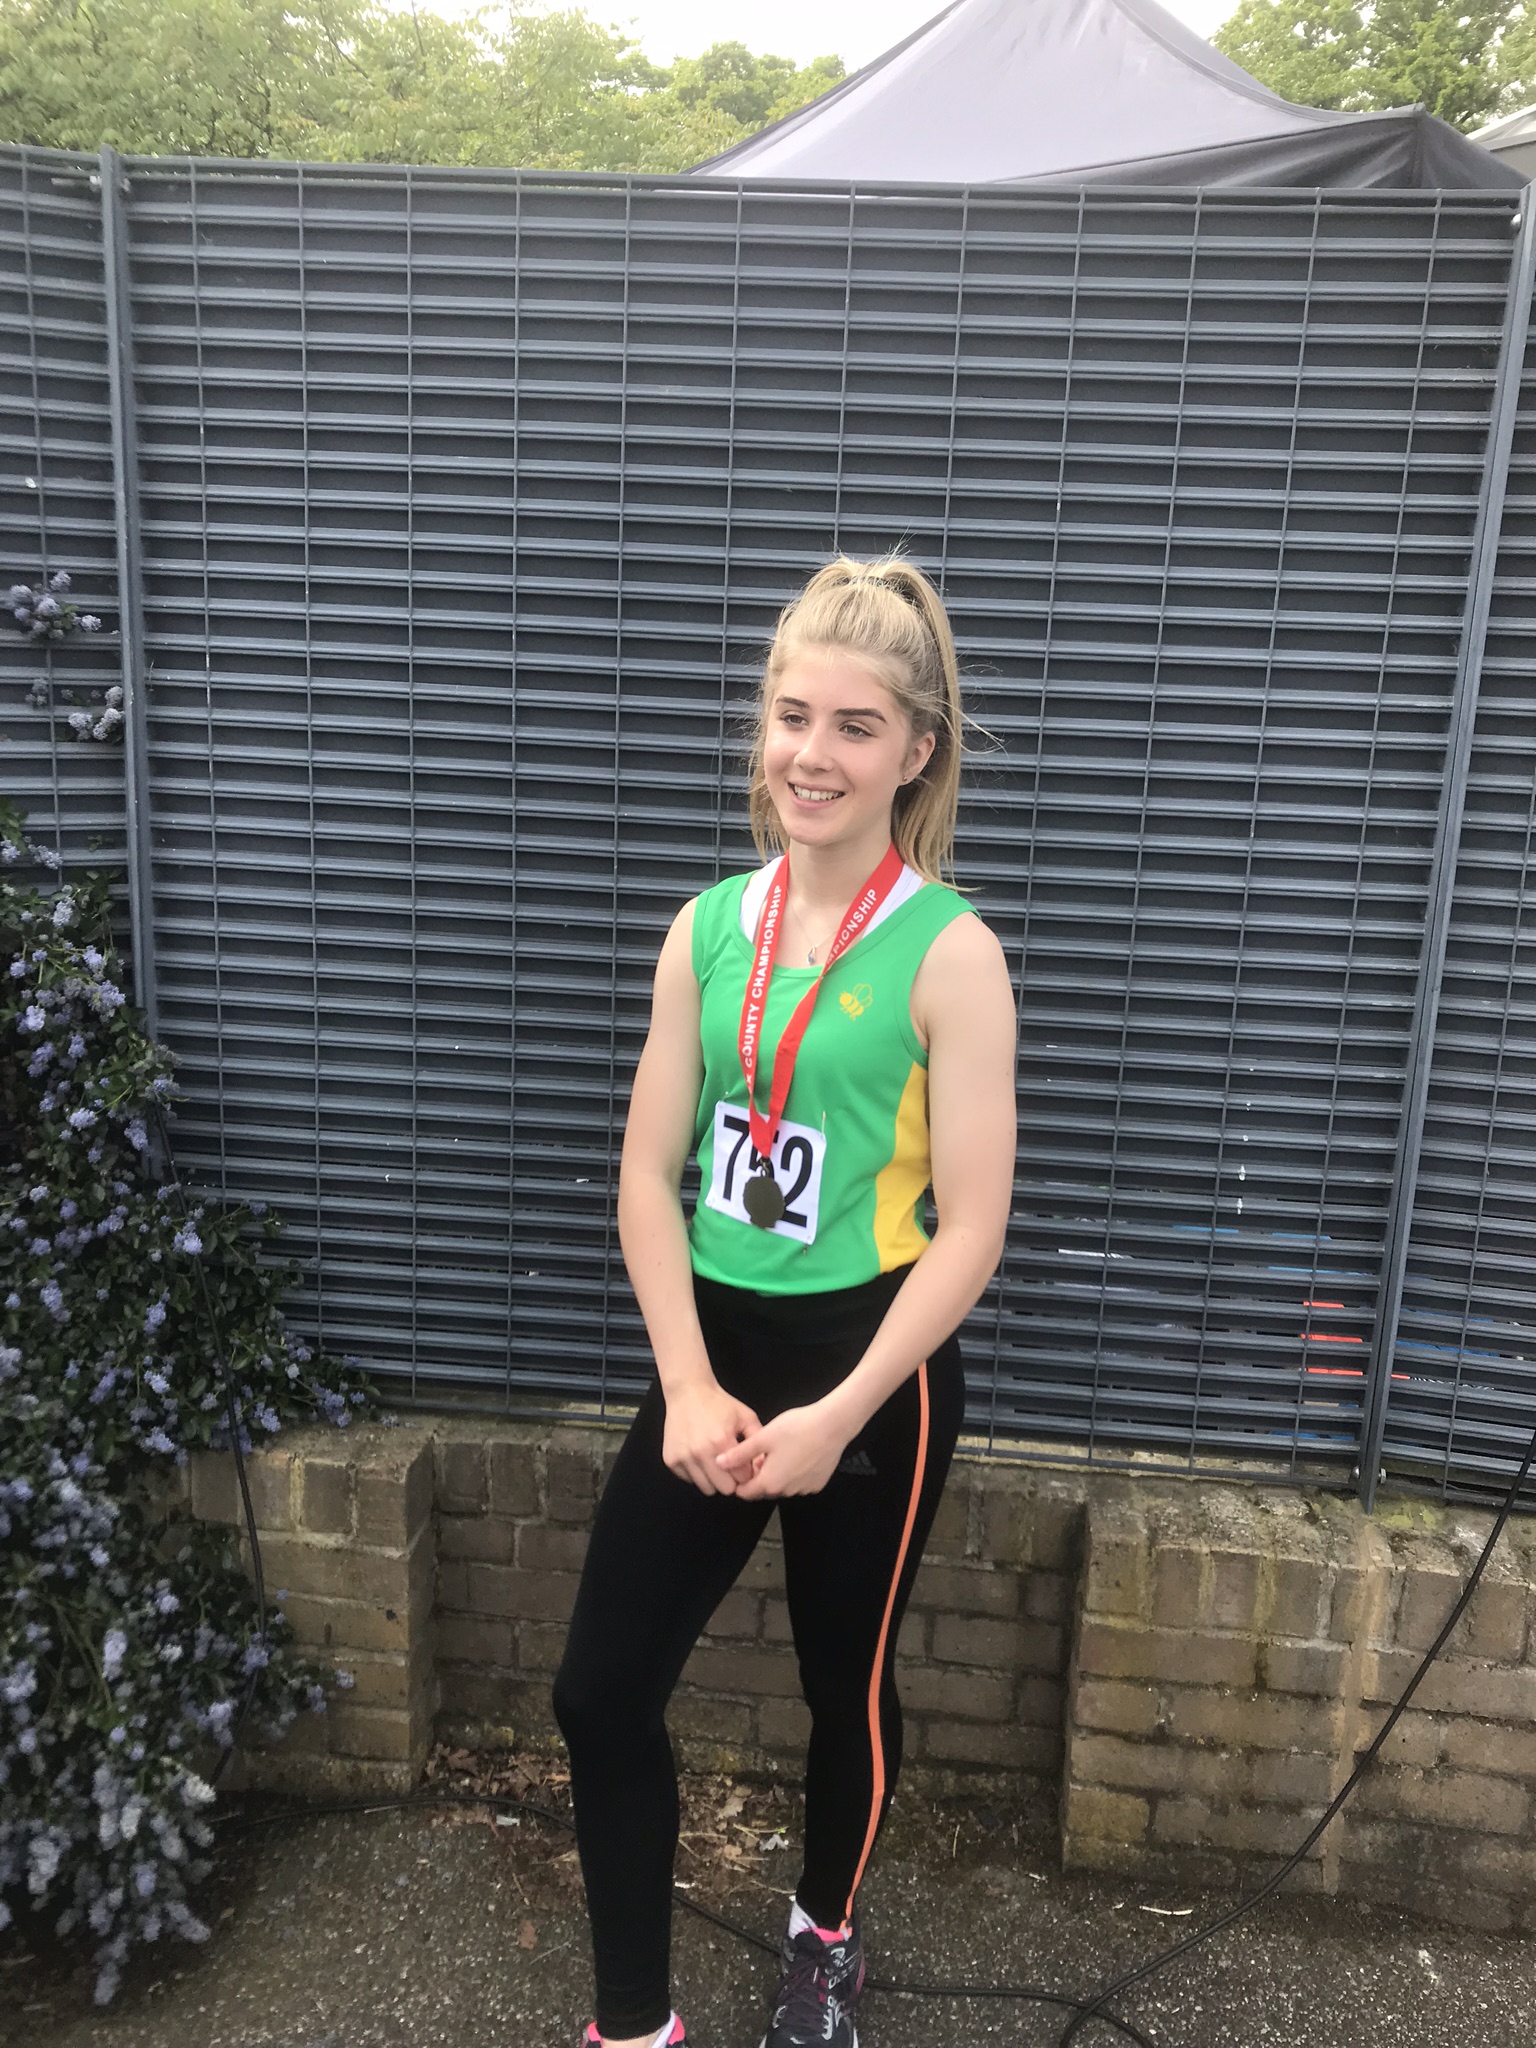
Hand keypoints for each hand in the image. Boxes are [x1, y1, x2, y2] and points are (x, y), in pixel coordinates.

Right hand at [662, 1378, 763, 1495]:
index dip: (745, 1474)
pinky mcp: (671, 1460)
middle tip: (729, 1466)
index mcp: (721, 1442)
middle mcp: (700, 1453)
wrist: (688, 1392)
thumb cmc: (718, 1404)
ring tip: (713, 1461)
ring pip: (706, 1488)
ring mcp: (683, 1458)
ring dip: (712, 1479)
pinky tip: (699, 1457)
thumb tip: (764, 1464)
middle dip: (730, 1480)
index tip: (744, 1466)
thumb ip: (758, 1440)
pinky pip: (689, 1480)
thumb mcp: (745, 1416)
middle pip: (724, 1489)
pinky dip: (696, 1473)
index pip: (741, 1479)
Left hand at [713, 1401, 851, 1500]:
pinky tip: (797, 1454)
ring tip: (780, 1450)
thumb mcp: (763, 1438)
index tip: (740, 1467)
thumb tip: (719, 1463)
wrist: (832, 1425)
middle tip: (761, 1454)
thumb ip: (739, 1454)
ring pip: (783, 1486)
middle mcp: (787, 1491)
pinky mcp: (818, 1484)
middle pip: (765, 1490)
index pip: (746, 1493)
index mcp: (770, 1483)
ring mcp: (805, 1489)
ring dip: (777, 1475)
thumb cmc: (797, 1428)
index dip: (739, 1481)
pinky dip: (795, 1474)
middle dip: (758, 1477)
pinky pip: (799, 1483)